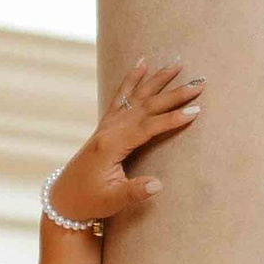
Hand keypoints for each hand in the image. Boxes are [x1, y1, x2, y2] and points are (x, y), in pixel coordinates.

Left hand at [49, 58, 201, 226]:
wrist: (64, 198)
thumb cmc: (89, 201)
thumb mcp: (113, 200)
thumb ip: (135, 192)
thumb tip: (158, 185)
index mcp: (111, 145)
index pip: (147, 127)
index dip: (171, 119)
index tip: (194, 111)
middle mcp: (109, 129)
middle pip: (146, 106)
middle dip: (174, 94)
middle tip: (199, 83)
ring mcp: (107, 125)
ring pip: (136, 96)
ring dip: (158, 79)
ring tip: (177, 63)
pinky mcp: (106, 125)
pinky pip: (121, 95)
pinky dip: (132, 78)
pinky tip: (142, 63)